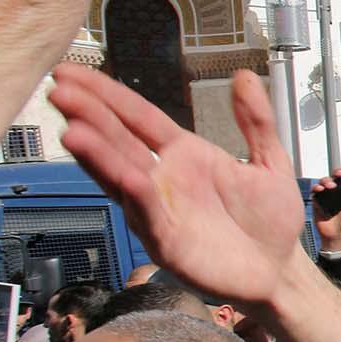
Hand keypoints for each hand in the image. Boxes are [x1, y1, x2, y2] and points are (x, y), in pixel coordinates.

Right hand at [49, 64, 305, 308]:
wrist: (279, 269)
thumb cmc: (268, 220)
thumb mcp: (270, 161)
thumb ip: (256, 120)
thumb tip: (244, 76)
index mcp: (185, 155)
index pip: (138, 117)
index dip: (107, 94)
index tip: (72, 72)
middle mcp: (163, 179)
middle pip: (119, 142)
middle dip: (90, 116)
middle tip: (61, 90)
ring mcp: (160, 210)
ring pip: (123, 177)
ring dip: (99, 156)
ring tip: (73, 130)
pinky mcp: (167, 242)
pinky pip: (148, 215)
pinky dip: (136, 195)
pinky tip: (125, 177)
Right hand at [312, 168, 340, 251]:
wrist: (338, 235)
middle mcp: (337, 192)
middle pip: (335, 176)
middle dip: (337, 173)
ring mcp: (327, 195)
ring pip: (324, 181)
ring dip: (327, 180)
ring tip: (331, 186)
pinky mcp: (318, 201)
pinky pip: (315, 191)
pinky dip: (316, 188)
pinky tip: (320, 189)